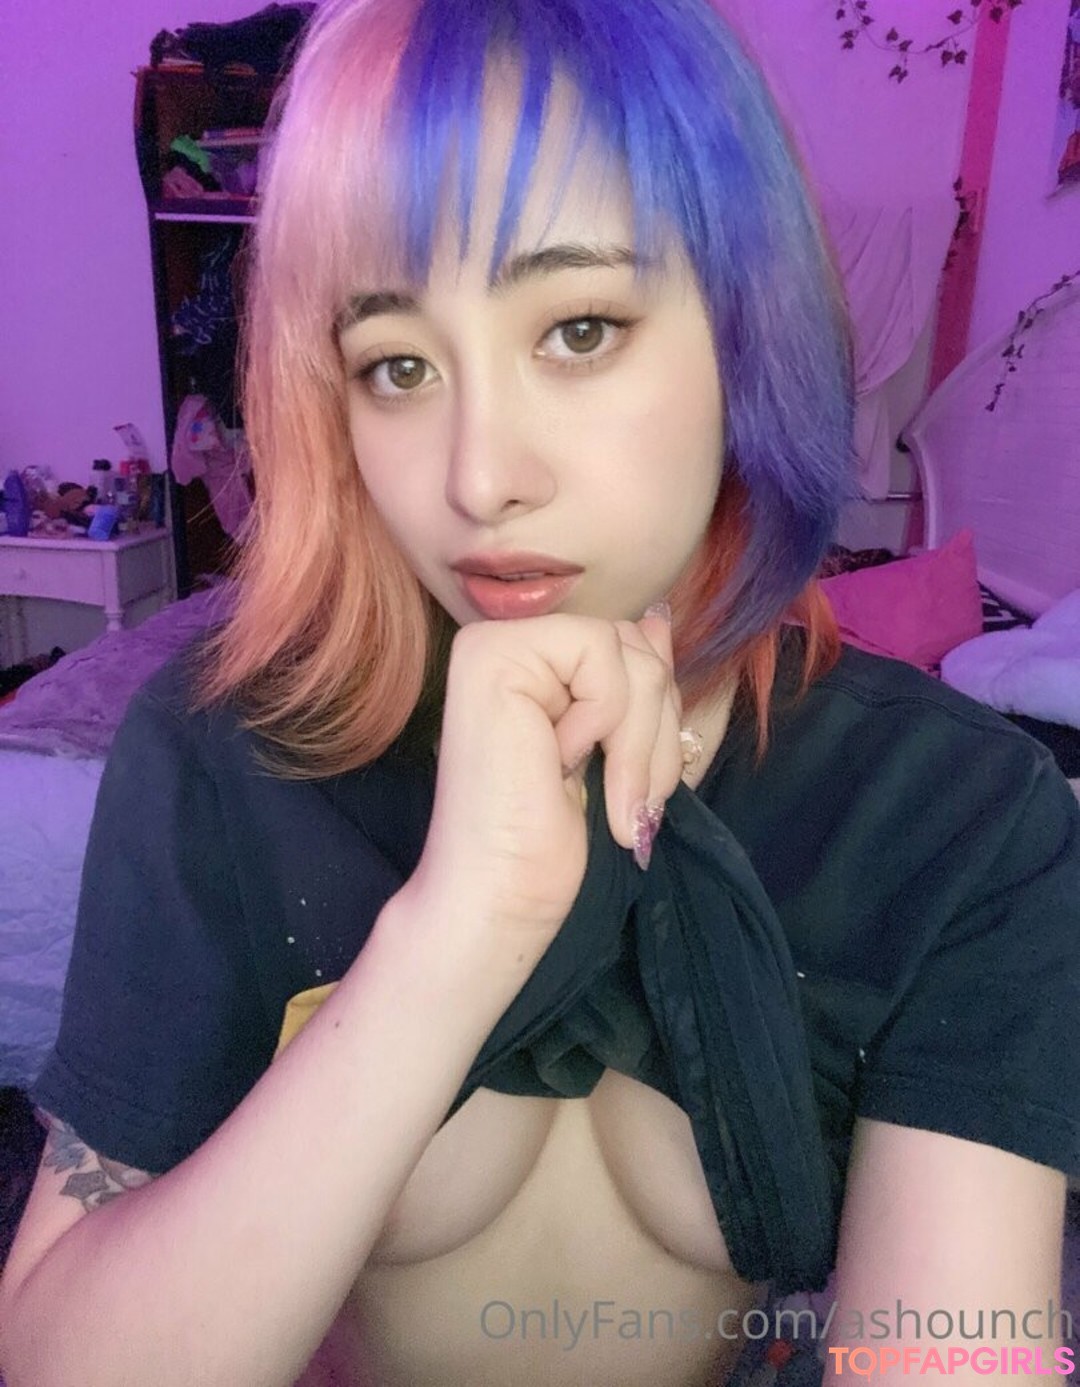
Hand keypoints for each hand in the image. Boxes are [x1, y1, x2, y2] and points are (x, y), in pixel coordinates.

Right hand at [403, 607, 683, 976]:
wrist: (504, 894)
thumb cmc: (551, 840)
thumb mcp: (617, 748)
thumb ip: (634, 680)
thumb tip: (659, 618)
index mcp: (533, 663)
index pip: (634, 648)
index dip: (659, 715)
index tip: (640, 786)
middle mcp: (507, 643)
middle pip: (638, 645)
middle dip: (659, 730)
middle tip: (634, 801)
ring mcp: (494, 645)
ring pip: (630, 652)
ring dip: (641, 740)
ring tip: (615, 797)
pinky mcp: (492, 655)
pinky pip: (601, 656)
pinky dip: (606, 720)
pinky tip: (562, 763)